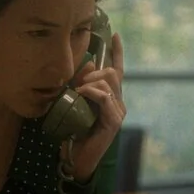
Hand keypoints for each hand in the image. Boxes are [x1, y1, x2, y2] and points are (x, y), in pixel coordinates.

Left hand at [64, 32, 126, 182]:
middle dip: (94, 73)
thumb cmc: (75, 132)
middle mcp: (118, 102)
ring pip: (109, 82)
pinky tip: (83, 95)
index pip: (118, 70)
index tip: (115, 35)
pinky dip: (93, 92)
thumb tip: (86, 65)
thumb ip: (81, 85)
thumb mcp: (76, 102)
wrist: (77, 158)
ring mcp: (118, 111)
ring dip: (90, 83)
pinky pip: (106, 97)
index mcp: (111, 97)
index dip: (117, 52)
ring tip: (78, 92)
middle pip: (112, 72)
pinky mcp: (114, 120)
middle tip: (77, 84)